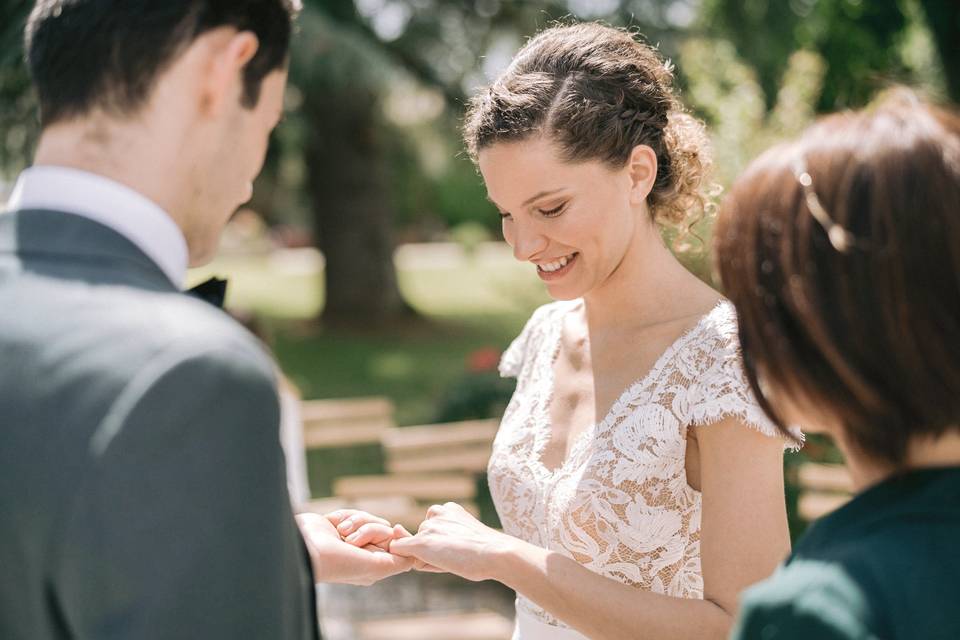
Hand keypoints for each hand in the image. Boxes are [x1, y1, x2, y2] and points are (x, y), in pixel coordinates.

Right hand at [332, 509, 443, 573]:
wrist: (305, 547)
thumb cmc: (338, 562)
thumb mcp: (375, 567)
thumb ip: (398, 563)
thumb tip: (414, 557)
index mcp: (373, 565)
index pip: (394, 544)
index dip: (395, 536)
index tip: (395, 531)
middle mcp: (363, 553)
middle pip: (383, 528)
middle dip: (369, 529)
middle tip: (352, 541)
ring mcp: (350, 539)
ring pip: (369, 518)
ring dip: (356, 522)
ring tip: (341, 533)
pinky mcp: (339, 526)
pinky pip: (354, 512)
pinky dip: (345, 516)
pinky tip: (334, 525)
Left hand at [389, 502, 513, 581]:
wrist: (494, 553)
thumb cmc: (483, 551)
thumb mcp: (463, 537)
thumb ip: (437, 537)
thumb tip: (396, 530)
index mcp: (448, 509)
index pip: (433, 532)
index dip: (443, 547)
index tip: (463, 550)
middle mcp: (435, 513)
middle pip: (423, 541)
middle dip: (433, 552)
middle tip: (459, 557)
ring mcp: (427, 527)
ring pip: (415, 549)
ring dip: (428, 559)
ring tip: (453, 560)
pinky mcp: (420, 542)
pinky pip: (400, 549)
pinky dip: (409, 558)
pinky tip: (432, 561)